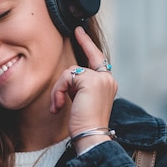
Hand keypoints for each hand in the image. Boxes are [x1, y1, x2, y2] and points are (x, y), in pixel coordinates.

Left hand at [49, 27, 117, 149]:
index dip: (87, 44)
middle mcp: (107, 79)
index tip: (79, 30)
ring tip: (58, 107)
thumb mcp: (82, 101)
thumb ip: (79, 86)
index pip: (97, 58)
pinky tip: (58, 106)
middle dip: (68, 73)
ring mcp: (101, 79)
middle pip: (78, 66)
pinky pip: (66, 78)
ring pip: (69, 73)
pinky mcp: (90, 81)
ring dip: (59, 90)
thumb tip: (69, 77)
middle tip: (63, 77)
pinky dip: (58, 91)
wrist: (90, 136)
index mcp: (107, 83)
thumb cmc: (84, 124)